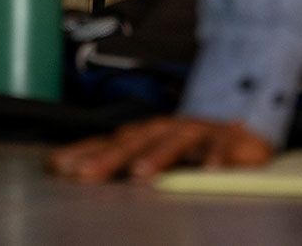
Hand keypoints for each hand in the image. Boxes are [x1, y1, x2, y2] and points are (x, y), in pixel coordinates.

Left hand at [47, 116, 274, 183]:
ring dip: (157, 156)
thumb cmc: (194, 151)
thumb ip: (127, 165)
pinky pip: (220, 147)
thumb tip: (85, 174)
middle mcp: (167, 128)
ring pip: (174, 141)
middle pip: (136, 141)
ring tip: (140, 174)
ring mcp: (197, 131)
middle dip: (109, 157)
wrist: (243, 138)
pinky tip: (207, 171)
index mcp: (147, 134)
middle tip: (86, 174)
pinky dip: (215, 157)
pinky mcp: (228, 138)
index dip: (84, 151)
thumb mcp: (157, 159)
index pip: (110, 142)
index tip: (58, 167)